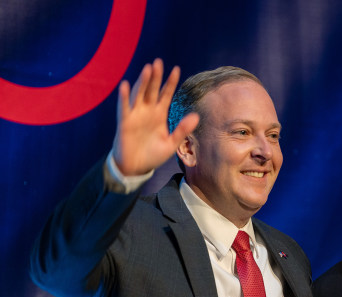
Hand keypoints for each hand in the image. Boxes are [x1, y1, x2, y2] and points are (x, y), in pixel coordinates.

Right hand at [112, 58, 198, 175]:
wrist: (136, 167)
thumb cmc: (153, 155)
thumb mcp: (171, 143)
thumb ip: (182, 129)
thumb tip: (196, 116)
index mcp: (159, 114)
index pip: (165, 94)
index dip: (170, 82)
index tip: (176, 69)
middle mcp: (147, 111)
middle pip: (152, 90)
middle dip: (156, 76)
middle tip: (159, 62)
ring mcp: (135, 115)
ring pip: (139, 94)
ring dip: (142, 82)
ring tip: (148, 69)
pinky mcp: (124, 122)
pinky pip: (124, 107)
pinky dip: (124, 97)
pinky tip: (125, 85)